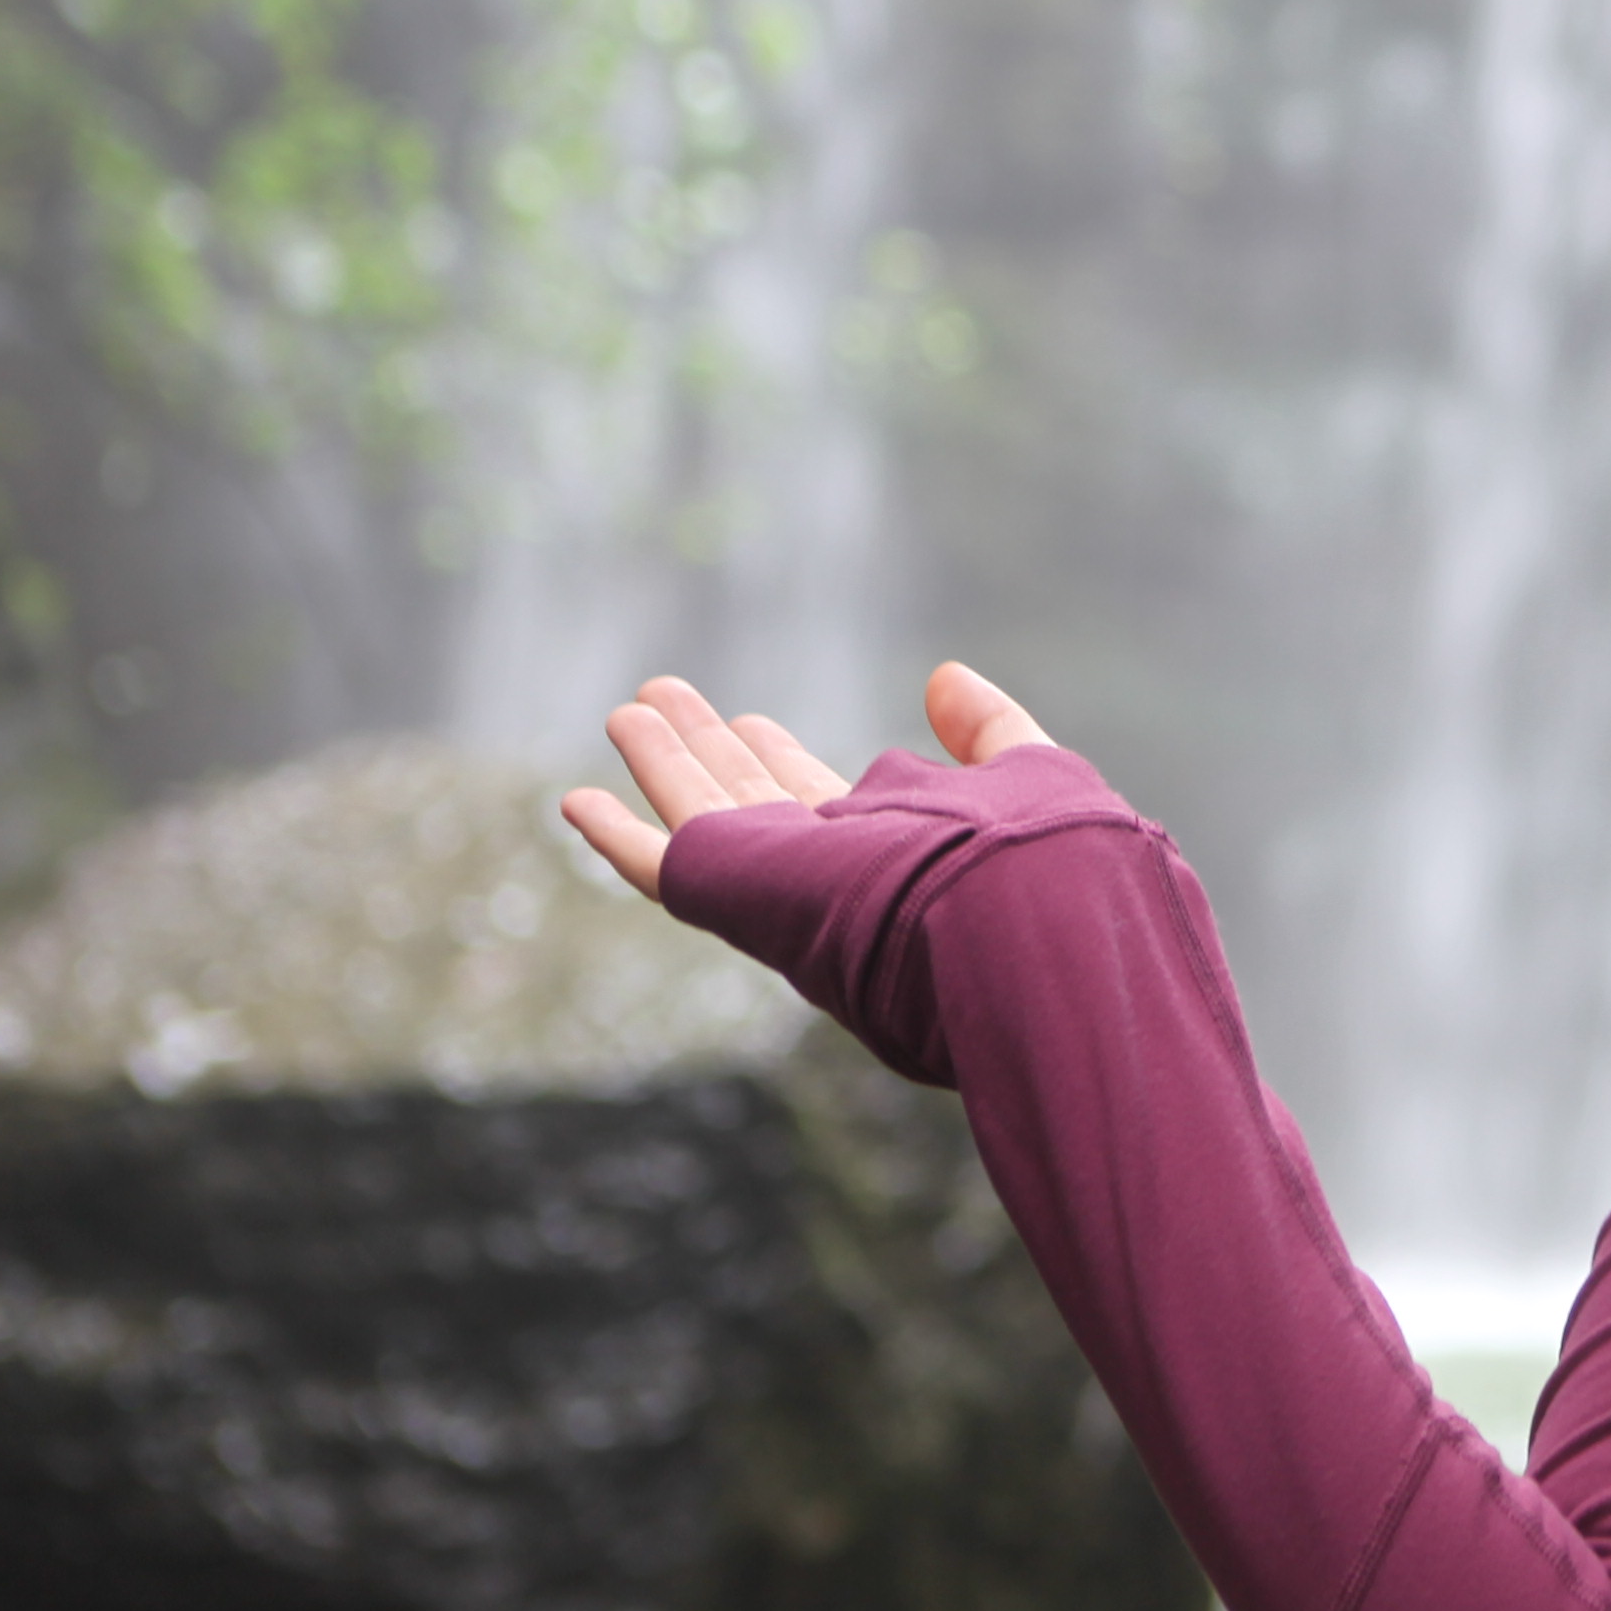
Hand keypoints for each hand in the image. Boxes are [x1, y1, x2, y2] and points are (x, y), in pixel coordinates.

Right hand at [561, 658, 1060, 898]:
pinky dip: (614, 835)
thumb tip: (944, 676)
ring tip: (627, 708)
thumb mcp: (1023, 776)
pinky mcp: (738, 897)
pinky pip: (663, 865)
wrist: (1013, 934)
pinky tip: (576, 799)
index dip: (777, 757)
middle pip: (745, 796)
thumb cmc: (1034, 869)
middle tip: (662, 694)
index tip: (749, 722)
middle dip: (705, 748)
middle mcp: (824, 872)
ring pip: (700, 810)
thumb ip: (986, 729)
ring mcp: (777, 883)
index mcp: (888, 850)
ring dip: (660, 761)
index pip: (815, 798)